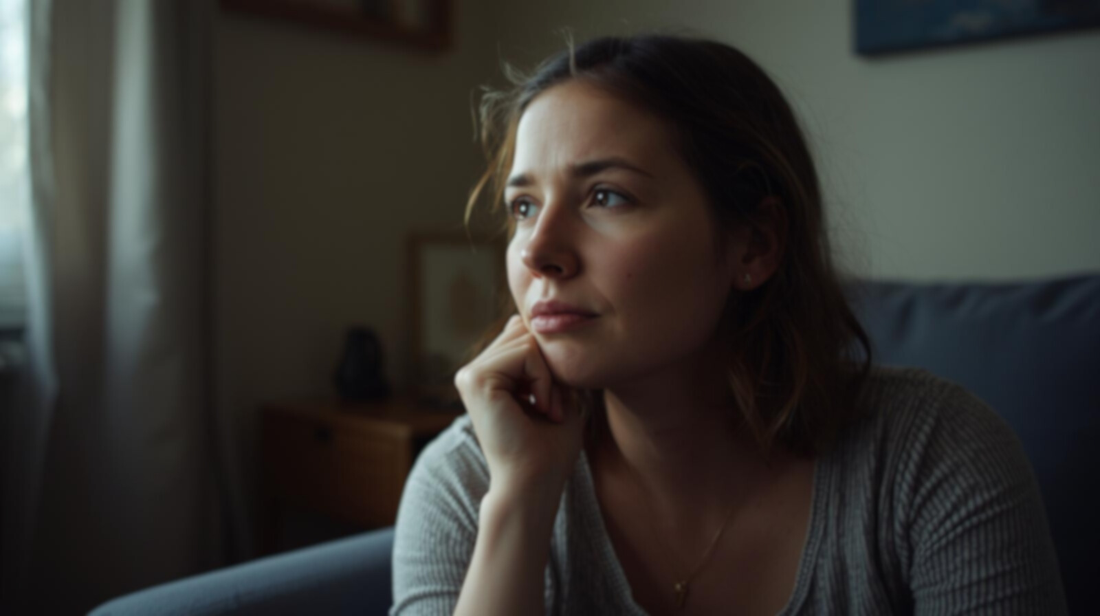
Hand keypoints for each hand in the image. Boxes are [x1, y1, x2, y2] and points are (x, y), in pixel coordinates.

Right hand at [454, 314, 587, 494]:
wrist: (534, 484)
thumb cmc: (549, 448)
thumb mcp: (555, 392)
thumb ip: (547, 359)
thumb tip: (541, 321)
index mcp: (486, 376)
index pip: (524, 336)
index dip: (550, 363)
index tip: (553, 406)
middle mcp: (472, 372)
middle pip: (524, 332)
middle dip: (550, 367)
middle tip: (552, 409)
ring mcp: (469, 374)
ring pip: (527, 340)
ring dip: (550, 377)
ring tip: (547, 411)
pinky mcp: (476, 379)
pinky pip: (526, 353)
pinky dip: (545, 380)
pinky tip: (540, 409)